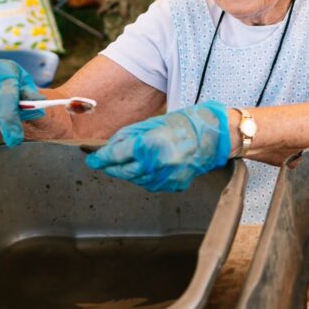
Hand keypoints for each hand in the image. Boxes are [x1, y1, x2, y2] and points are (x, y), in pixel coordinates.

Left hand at [85, 101, 230, 191]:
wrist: (216, 136)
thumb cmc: (186, 123)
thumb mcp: (154, 123)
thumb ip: (129, 136)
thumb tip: (110, 147)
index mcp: (151, 144)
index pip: (116, 155)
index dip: (101, 158)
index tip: (92, 160)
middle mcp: (158, 164)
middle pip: (123, 171)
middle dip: (111, 167)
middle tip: (104, 162)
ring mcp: (167, 177)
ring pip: (136, 180)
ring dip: (128, 172)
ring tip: (129, 162)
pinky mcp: (175, 185)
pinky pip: (152, 184)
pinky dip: (145, 177)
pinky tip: (148, 167)